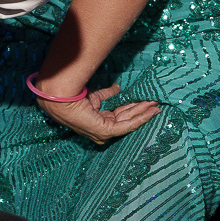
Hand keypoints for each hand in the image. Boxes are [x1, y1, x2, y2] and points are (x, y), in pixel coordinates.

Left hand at [35, 83, 161, 145]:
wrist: (62, 97)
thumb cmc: (74, 96)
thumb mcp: (95, 96)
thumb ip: (107, 94)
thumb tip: (118, 88)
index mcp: (99, 121)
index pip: (120, 115)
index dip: (134, 108)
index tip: (146, 101)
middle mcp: (102, 130)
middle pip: (127, 118)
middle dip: (142, 109)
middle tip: (156, 102)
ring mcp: (103, 132)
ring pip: (129, 120)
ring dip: (144, 112)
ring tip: (156, 104)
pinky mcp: (105, 131)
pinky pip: (127, 125)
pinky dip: (140, 118)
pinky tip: (150, 111)